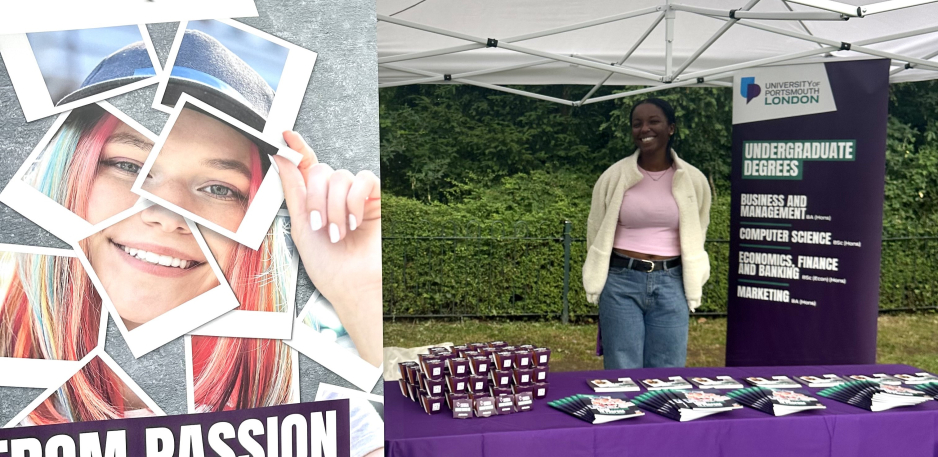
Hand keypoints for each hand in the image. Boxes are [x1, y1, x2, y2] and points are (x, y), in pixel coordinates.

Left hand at [273, 131, 381, 367]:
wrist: (352, 284)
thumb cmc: (328, 264)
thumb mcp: (300, 226)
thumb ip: (293, 190)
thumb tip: (282, 158)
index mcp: (313, 199)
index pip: (305, 166)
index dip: (296, 148)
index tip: (284, 135)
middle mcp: (334, 195)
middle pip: (321, 170)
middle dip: (316, 198)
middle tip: (318, 225)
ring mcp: (355, 196)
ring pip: (340, 176)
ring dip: (334, 207)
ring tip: (338, 232)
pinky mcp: (375, 199)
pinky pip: (364, 180)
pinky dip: (355, 200)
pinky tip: (354, 221)